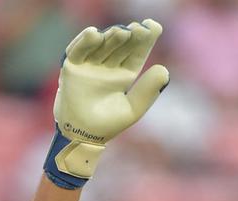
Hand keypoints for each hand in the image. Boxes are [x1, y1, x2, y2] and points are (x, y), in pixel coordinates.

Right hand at [45, 20, 168, 187]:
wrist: (81, 137)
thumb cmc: (107, 125)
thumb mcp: (132, 109)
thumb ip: (148, 92)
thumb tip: (165, 70)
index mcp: (125, 75)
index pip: (136, 53)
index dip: (145, 40)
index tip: (154, 27)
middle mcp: (108, 67)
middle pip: (120, 46)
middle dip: (129, 36)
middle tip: (138, 28)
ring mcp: (90, 65)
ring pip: (101, 45)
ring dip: (111, 37)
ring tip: (121, 31)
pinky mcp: (72, 67)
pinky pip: (78, 50)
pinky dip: (84, 42)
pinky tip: (94, 34)